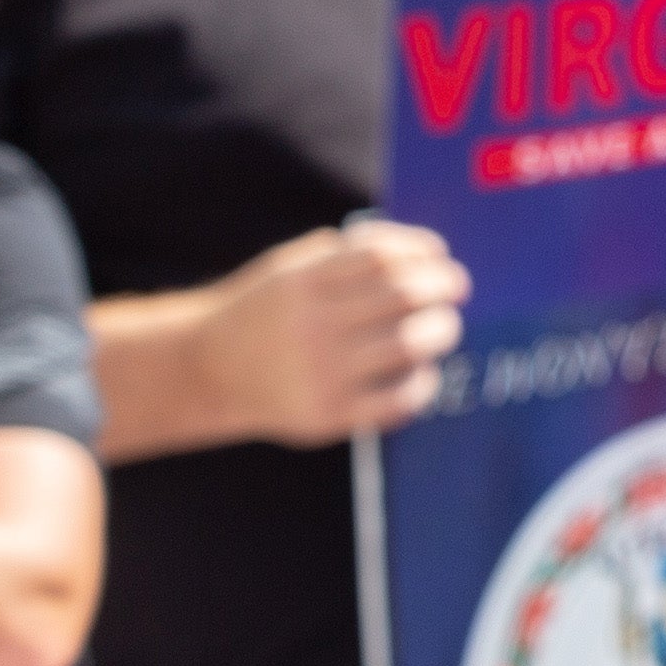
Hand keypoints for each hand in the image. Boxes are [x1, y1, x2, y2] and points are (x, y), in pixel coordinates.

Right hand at [214, 220, 470, 443]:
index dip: (421, 249)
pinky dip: (423, 384)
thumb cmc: (264, 312)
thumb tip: (419, 249)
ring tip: (445, 327)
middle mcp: (312, 325)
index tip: (440, 255)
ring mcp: (322, 373)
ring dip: (442, 330)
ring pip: (409, 345)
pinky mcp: (329, 416)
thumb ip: (342, 254)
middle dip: (443, 287)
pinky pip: (398, 400)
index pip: (381, 255)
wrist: (208, 372)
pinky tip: (425, 373)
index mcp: (302, 282)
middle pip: (403, 295)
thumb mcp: (288, 268)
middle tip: (457, 288)